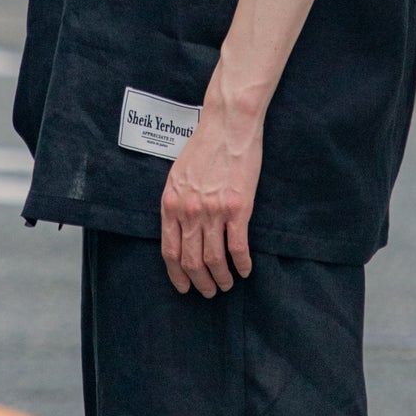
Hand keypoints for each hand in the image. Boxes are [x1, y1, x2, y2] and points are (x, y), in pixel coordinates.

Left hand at [160, 74, 263, 297]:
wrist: (228, 124)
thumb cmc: (205, 145)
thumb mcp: (178, 174)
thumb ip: (177, 202)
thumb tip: (180, 228)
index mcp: (171, 204)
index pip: (169, 251)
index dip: (177, 275)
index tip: (184, 287)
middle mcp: (189, 212)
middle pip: (191, 261)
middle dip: (200, 282)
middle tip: (209, 291)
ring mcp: (213, 212)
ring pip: (214, 260)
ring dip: (222, 278)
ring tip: (228, 284)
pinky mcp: (237, 209)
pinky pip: (238, 247)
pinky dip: (242, 264)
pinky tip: (245, 270)